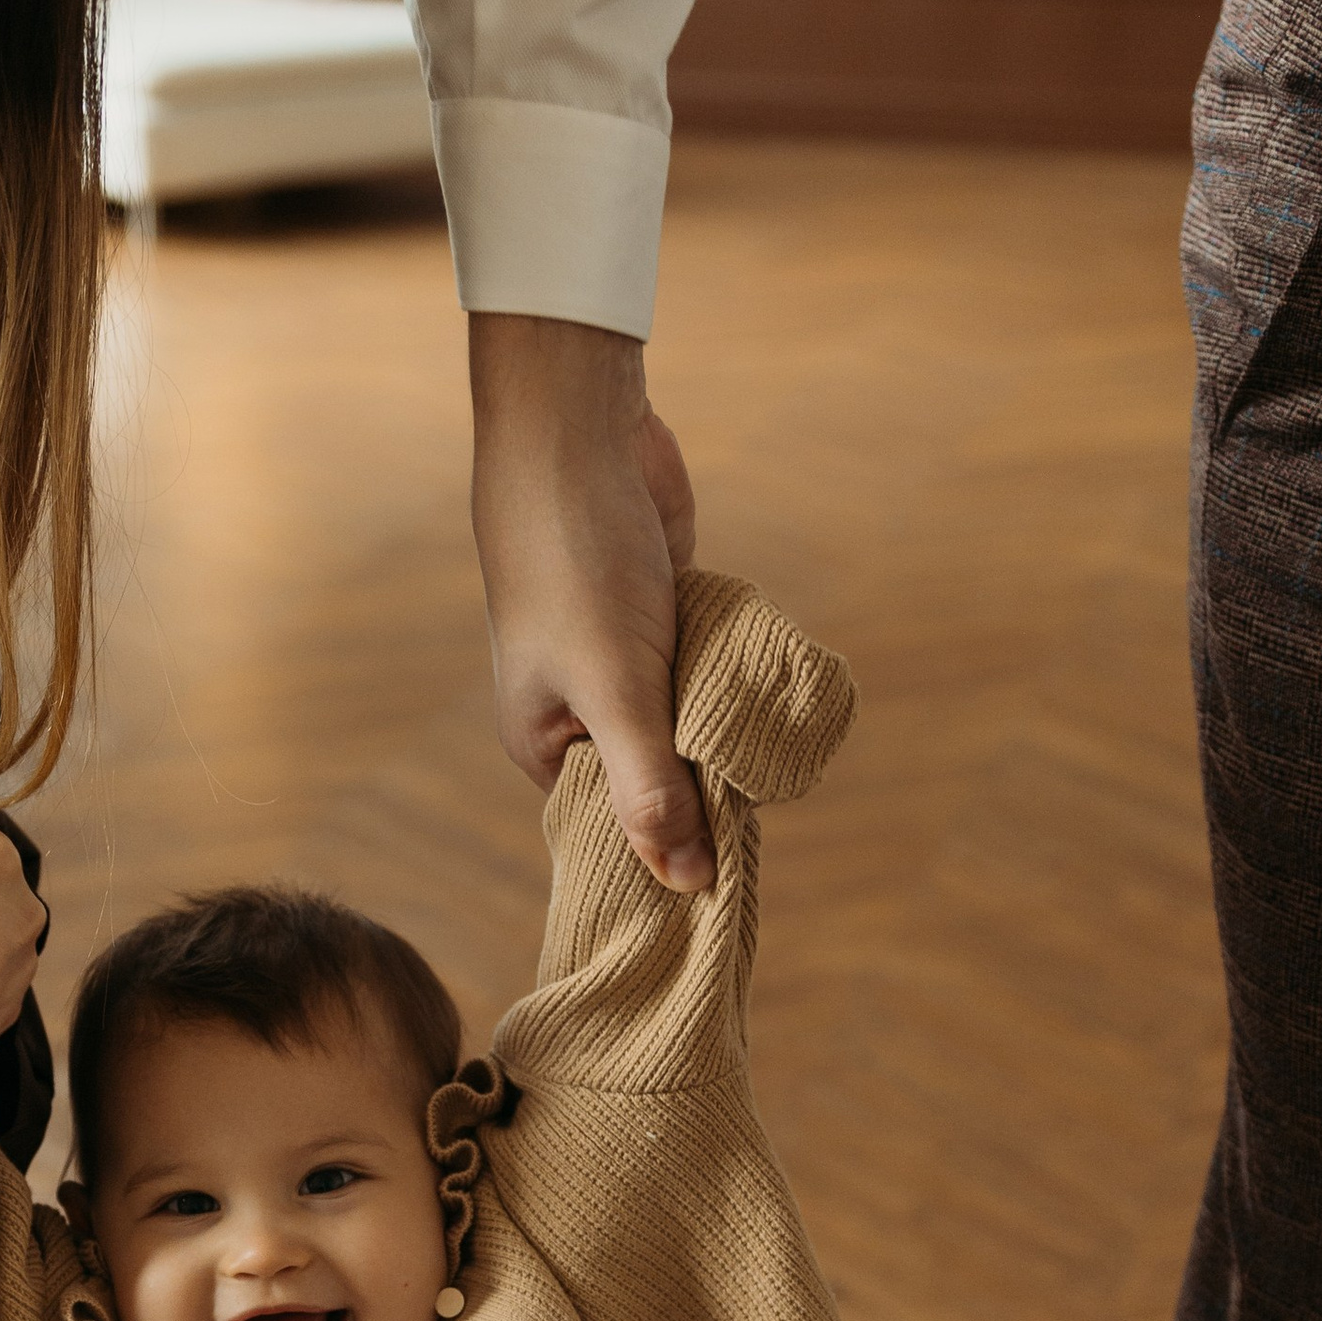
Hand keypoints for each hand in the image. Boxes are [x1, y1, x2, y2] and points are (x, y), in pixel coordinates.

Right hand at [468, 311, 712, 891]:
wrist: (577, 436)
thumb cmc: (576, 567)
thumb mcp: (616, 691)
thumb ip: (651, 787)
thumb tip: (688, 884)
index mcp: (548, 745)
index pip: (620, 825)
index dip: (676, 845)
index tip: (735, 866)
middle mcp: (584, 712)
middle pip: (664, 775)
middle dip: (712, 778)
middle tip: (767, 786)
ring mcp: (626, 663)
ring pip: (693, 720)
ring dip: (729, 721)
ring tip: (772, 734)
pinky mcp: (664, 617)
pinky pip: (709, 667)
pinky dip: (735, 669)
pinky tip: (765, 677)